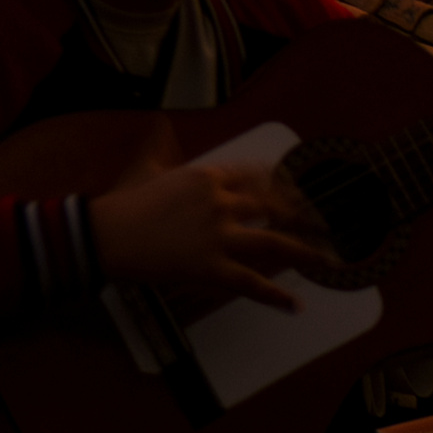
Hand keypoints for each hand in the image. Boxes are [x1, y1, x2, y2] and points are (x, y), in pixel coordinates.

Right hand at [90, 158, 330, 314]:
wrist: (107, 233)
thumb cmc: (126, 201)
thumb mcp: (149, 166)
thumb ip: (163, 146)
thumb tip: (160, 126)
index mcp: (208, 175)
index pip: (255, 177)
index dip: (280, 186)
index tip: (296, 193)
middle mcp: (220, 201)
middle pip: (272, 206)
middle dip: (300, 215)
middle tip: (321, 224)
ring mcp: (218, 235)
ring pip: (272, 243)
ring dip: (304, 252)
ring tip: (326, 260)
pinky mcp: (211, 268)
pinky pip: (251, 284)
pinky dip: (276, 297)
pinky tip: (295, 305)